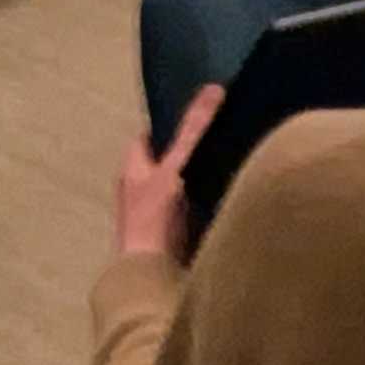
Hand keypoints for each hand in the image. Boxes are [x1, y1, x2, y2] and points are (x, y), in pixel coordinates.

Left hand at [113, 86, 223, 272]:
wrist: (152, 277)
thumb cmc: (156, 218)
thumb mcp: (176, 167)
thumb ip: (193, 131)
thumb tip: (213, 88)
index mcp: (131, 171)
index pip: (147, 139)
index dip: (169, 127)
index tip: (198, 119)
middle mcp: (137, 193)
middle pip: (164, 166)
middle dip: (188, 158)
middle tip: (222, 144)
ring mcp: (153, 221)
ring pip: (178, 193)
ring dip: (198, 187)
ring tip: (232, 172)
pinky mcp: (168, 243)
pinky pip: (189, 219)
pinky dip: (204, 212)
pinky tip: (227, 209)